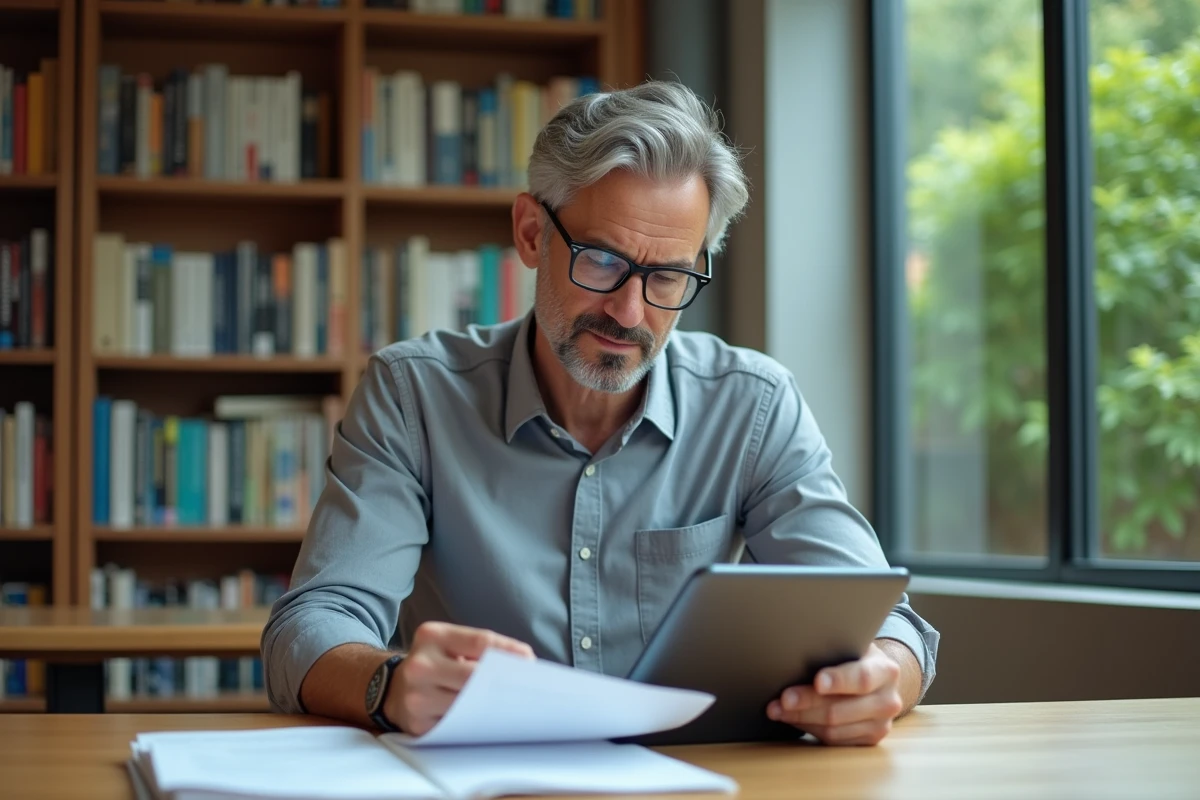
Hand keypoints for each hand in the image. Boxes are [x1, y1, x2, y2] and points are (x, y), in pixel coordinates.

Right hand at [385, 621, 533, 735]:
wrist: (392, 688)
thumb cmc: (434, 663)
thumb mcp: (450, 644)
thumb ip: (481, 648)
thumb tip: (524, 660)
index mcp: (432, 636)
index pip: (480, 642)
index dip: (509, 651)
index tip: (530, 659)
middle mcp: (420, 665)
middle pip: (473, 676)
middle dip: (502, 682)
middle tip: (527, 688)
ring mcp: (416, 697)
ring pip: (466, 705)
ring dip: (492, 706)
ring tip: (513, 704)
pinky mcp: (417, 724)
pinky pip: (455, 726)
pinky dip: (475, 723)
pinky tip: (489, 720)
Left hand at [766, 642, 904, 745]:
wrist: (879, 680)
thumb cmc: (856, 657)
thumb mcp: (853, 645)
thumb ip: (834, 648)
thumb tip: (795, 648)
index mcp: (886, 671)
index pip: (862, 678)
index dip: (839, 681)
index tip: (817, 681)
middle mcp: (888, 701)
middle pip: (840, 709)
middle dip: (806, 703)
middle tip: (782, 699)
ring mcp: (881, 724)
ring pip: (834, 729)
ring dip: (801, 719)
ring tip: (777, 710)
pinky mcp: (869, 740)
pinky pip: (833, 741)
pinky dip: (809, 728)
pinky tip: (793, 718)